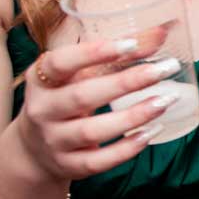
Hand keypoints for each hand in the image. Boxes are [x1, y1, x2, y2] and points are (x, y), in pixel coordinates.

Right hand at [13, 24, 177, 182]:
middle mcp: (42, 110)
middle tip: (163, 70)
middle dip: (126, 83)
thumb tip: (163, 32)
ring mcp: (53, 140)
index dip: (93, 53)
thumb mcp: (79, 74)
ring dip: (132, 116)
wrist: (33, 149)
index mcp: (41, 79)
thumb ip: (116, 54)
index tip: (130, 44)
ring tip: (165, 101)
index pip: (60, 63)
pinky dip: (126, 149)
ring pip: (91, 131)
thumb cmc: (65, 98)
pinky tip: (151, 133)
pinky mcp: (68, 165)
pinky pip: (98, 161)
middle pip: (82, 96)